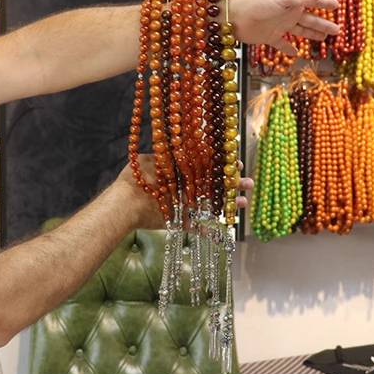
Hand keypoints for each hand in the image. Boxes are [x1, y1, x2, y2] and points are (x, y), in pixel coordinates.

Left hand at [116, 154, 253, 229]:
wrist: (125, 204)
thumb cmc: (140, 178)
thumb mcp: (158, 158)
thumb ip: (174, 153)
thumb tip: (188, 143)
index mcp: (180, 169)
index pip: (207, 164)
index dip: (223, 164)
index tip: (237, 164)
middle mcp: (183, 185)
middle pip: (213, 184)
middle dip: (232, 184)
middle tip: (248, 184)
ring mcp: (182, 204)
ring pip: (210, 204)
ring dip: (227, 204)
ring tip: (243, 203)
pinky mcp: (177, 221)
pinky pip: (195, 226)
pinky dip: (207, 230)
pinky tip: (220, 230)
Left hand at [229, 0, 340, 55]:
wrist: (233, 15)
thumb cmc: (257, 2)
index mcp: (291, 0)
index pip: (312, 1)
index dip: (325, 4)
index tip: (337, 5)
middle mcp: (287, 12)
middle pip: (309, 19)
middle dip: (323, 23)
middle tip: (337, 30)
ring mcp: (278, 25)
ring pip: (300, 31)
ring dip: (311, 34)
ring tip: (324, 39)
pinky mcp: (269, 37)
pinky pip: (282, 44)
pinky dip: (289, 49)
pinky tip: (296, 53)